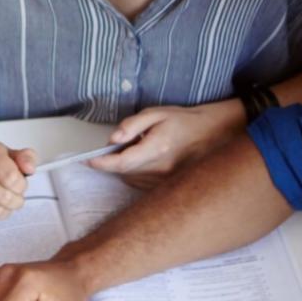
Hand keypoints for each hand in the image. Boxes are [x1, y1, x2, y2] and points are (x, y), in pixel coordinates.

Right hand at [0, 141, 37, 225]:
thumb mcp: (11, 156)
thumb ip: (27, 158)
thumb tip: (29, 169)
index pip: (12, 178)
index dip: (21, 186)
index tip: (18, 185)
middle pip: (4, 197)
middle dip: (15, 202)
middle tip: (14, 199)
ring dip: (3, 212)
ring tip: (1, 204)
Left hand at [87, 100, 245, 178]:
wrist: (213, 134)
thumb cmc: (183, 121)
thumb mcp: (157, 113)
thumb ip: (132, 125)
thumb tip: (113, 138)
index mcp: (158, 148)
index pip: (122, 162)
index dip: (102, 163)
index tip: (88, 160)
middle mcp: (162, 169)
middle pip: (124, 172)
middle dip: (112, 162)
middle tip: (115, 147)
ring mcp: (167, 181)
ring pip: (132, 180)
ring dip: (125, 168)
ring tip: (136, 151)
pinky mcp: (169, 187)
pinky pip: (142, 184)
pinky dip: (136, 174)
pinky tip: (145, 161)